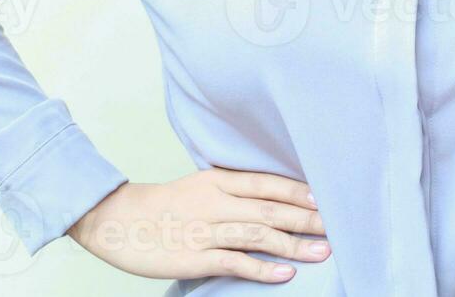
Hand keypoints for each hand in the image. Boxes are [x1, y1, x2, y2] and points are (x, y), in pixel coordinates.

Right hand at [67, 167, 328, 283]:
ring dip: (294, 244)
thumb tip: (273, 195)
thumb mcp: (200, 185)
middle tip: (336, 225)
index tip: (326, 197)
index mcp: (217, 180)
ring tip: (323, 251)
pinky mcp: (195, 258)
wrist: (118, 219)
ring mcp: (205, 231)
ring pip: (258, 235)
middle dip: (306, 218)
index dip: (297, 191)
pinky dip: (263, 269)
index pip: (266, 183)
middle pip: (269, 209)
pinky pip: (235, 263)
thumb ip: (234, 189)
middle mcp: (215, 203)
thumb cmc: (164, 205)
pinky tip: (286, 274)